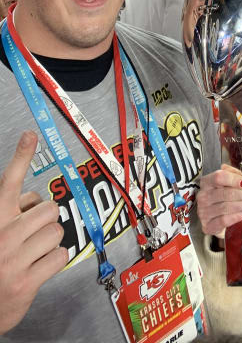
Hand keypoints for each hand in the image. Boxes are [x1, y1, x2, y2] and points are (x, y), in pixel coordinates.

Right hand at [0, 132, 66, 333]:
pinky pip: (59, 256)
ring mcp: (13, 260)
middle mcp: (3, 236)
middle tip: (32, 233)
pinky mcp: (26, 282)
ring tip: (33, 252)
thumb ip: (11, 212)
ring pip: (56, 232)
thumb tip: (32, 197)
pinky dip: (53, 261)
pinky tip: (37, 267)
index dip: (20, 156)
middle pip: (48, 209)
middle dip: (46, 220)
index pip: (8, 182)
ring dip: (49, 242)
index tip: (30, 135)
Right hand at [196, 163, 241, 235]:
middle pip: (225, 193)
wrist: (214, 218)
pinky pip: (224, 220)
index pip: (218, 177)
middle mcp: (203, 196)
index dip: (234, 179)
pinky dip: (237, 216)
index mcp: (206, 182)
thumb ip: (238, 179)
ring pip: (226, 207)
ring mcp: (203, 212)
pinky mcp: (207, 226)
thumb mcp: (228, 184)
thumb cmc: (222, 198)